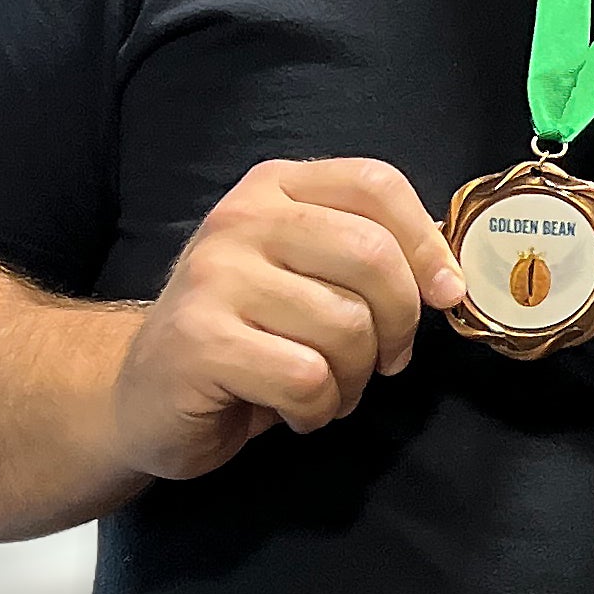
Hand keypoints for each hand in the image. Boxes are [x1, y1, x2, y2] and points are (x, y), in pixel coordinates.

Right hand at [109, 159, 466, 481]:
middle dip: (400, 322)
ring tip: (328, 387)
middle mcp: (239, 220)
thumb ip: (369, 257)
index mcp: (274, 189)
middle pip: (372, 255)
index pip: (376, 184)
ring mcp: (212, 278)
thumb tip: (450, 278)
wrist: (144, 395)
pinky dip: (319, 407)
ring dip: (356, 377)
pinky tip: (294, 409)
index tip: (445, 293)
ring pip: (346, 325)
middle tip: (386, 359)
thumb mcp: (307, 276)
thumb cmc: (248, 335)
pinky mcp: (198, 342)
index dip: (427, 242)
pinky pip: (307, 377)